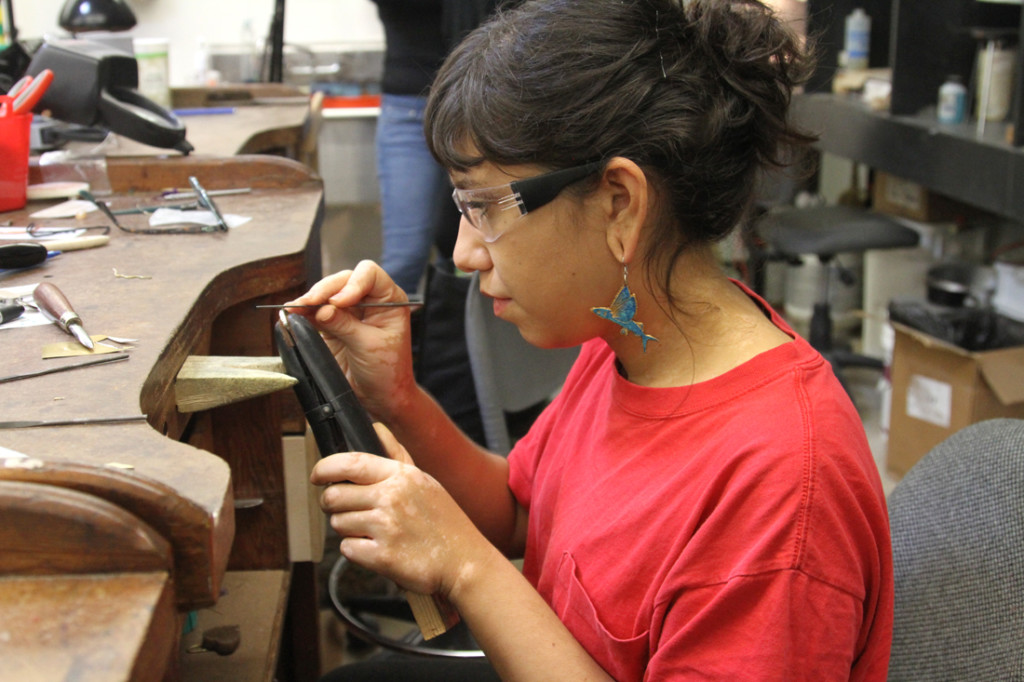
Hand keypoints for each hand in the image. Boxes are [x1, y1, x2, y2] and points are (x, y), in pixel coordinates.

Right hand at [287, 260, 414, 418]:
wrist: (381, 397)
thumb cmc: (388, 371)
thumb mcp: (368, 346)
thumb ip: (345, 325)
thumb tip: (322, 310)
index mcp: (389, 300)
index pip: (369, 274)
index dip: (352, 283)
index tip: (340, 302)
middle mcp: (369, 300)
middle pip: (343, 280)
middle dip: (325, 290)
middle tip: (310, 303)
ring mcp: (349, 312)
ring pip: (326, 294)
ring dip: (310, 300)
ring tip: (295, 308)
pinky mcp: (333, 325)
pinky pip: (315, 312)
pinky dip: (304, 313)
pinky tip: (293, 314)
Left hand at [311, 424, 489, 597]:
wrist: (465, 563)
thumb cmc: (445, 523)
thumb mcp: (424, 481)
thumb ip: (396, 455)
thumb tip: (376, 428)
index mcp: (402, 476)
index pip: (350, 462)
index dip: (324, 468)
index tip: (316, 475)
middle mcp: (392, 497)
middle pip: (334, 496)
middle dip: (334, 506)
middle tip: (350, 512)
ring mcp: (386, 527)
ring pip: (338, 524)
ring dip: (350, 530)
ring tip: (376, 534)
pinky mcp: (381, 556)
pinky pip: (347, 549)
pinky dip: (358, 552)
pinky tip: (379, 550)